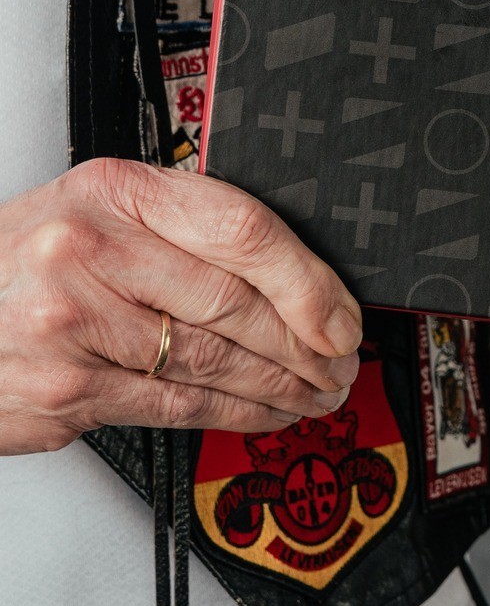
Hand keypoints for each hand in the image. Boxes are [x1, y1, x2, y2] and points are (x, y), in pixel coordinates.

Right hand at [0, 157, 362, 453]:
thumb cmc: (17, 268)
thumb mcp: (91, 215)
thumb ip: (174, 231)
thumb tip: (287, 275)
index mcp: (114, 190)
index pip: (241, 228)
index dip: (307, 280)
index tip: (342, 312)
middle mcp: (92, 249)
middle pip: (235, 301)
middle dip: (305, 342)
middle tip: (340, 360)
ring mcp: (76, 323)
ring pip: (213, 360)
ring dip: (281, 385)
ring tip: (315, 391)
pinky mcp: (68, 390)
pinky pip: (176, 404)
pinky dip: (235, 414)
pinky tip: (265, 415)